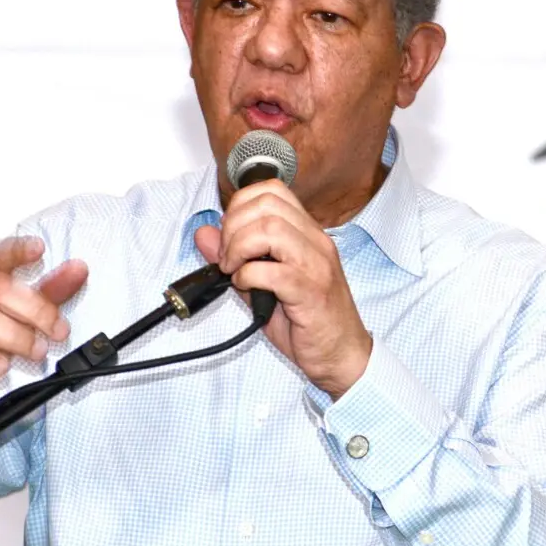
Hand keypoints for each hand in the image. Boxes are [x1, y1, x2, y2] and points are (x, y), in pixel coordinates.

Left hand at [194, 180, 371, 398]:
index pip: (272, 190)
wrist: (342, 355)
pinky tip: (245, 287)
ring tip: (233, 269)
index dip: (240, 205)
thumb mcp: (263, 282)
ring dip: (239, 247)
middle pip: (267, 204)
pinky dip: (247, 275)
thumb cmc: (307, 320)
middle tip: (227, 255)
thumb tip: (204, 233)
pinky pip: (271, 270)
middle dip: (234, 225)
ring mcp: (316, 264)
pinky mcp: (311, 291)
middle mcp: (315, 241)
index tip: (228, 234)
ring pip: (270, 228)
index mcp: (307, 233)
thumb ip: (235, 257)